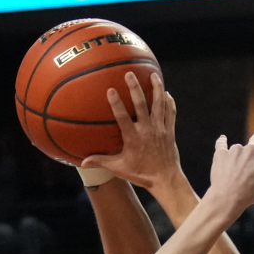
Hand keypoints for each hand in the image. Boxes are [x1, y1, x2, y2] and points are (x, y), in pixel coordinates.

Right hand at [80, 73, 180, 189]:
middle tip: (129, 74)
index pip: (123, 117)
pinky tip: (166, 93)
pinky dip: (169, 102)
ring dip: (156, 88)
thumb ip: (101, 162)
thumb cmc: (141, 174)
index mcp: (133, 138)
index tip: (111, 90)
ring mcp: (160, 129)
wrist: (166, 180)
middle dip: (135, 88)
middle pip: (142, 105)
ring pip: (159, 104)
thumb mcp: (119, 169)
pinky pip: (170, 113)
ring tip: (153, 74)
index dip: (117, 103)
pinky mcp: (170, 131)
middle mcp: (147, 130)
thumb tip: (82, 162)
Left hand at [207, 130, 253, 218]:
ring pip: (240, 147)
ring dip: (240, 153)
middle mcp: (252, 150)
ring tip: (236, 168)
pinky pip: (221, 143)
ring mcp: (236, 150)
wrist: (226, 198)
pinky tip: (223, 138)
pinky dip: (222, 141)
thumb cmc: (250, 193)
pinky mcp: (221, 153)